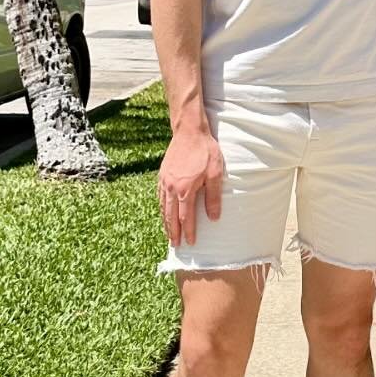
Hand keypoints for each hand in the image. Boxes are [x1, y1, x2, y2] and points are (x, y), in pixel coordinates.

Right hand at [157, 126, 224, 246]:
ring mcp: (165, 181)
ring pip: (163, 207)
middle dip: (174, 232)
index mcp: (185, 190)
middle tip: (176, 245)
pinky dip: (162, 208)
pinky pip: (160, 196)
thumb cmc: (205, 151)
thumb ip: (213, 197)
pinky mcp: (162, 174)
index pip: (186, 217)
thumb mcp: (215, 173)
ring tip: (169, 234)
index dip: (189, 232)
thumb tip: (213, 218)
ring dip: (166, 222)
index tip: (191, 243)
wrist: (189, 131)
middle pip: (171, 216)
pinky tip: (164, 212)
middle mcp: (171, 188)